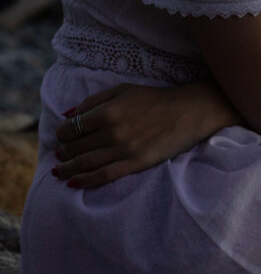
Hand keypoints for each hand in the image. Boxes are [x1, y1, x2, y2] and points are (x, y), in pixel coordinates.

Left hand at [52, 80, 244, 188]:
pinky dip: (86, 181)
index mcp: (108, 111)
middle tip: (59, 155)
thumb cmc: (155, 99)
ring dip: (68, 169)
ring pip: (86, 163)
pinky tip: (74, 184)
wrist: (188, 112)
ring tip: (60, 171)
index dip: (62, 134)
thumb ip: (94, 101)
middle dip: (63, 152)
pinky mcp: (135, 163)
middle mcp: (113, 132)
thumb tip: (68, 115)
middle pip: (77, 147)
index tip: (62, 136)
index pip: (73, 127)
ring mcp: (124, 149)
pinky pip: (104, 176)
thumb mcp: (123, 89)